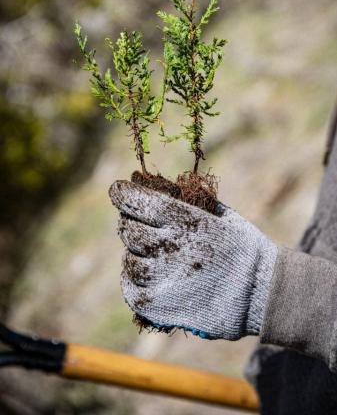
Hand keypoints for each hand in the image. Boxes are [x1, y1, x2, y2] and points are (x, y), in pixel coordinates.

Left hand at [109, 180, 277, 339]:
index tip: (118, 189)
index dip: (124, 193)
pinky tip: (143, 274)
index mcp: (188, 221)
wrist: (265, 294)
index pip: (141, 201)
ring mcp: (165, 280)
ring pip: (129, 260)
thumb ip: (191, 200)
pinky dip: (131, 279)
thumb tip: (159, 186)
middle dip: (129, 221)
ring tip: (145, 251)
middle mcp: (173, 248)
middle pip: (129, 230)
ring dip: (133, 252)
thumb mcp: (223, 213)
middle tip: (136, 221)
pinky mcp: (162, 308)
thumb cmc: (244, 248)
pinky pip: (132, 290)